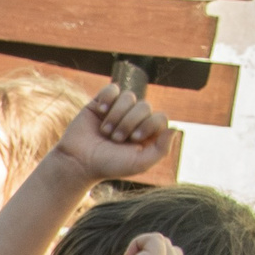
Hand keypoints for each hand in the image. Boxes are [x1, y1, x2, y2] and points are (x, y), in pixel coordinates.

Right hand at [53, 85, 173, 182]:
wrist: (77, 162)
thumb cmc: (108, 165)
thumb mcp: (139, 164)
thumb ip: (161, 150)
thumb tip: (176, 128)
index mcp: (147, 132)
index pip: (159, 117)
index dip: (148, 125)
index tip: (134, 139)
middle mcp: (134, 119)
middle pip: (144, 106)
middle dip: (129, 122)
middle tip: (116, 138)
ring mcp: (117, 110)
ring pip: (128, 97)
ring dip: (117, 115)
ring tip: (105, 131)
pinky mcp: (100, 103)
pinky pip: (112, 88)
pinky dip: (108, 98)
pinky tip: (101, 111)